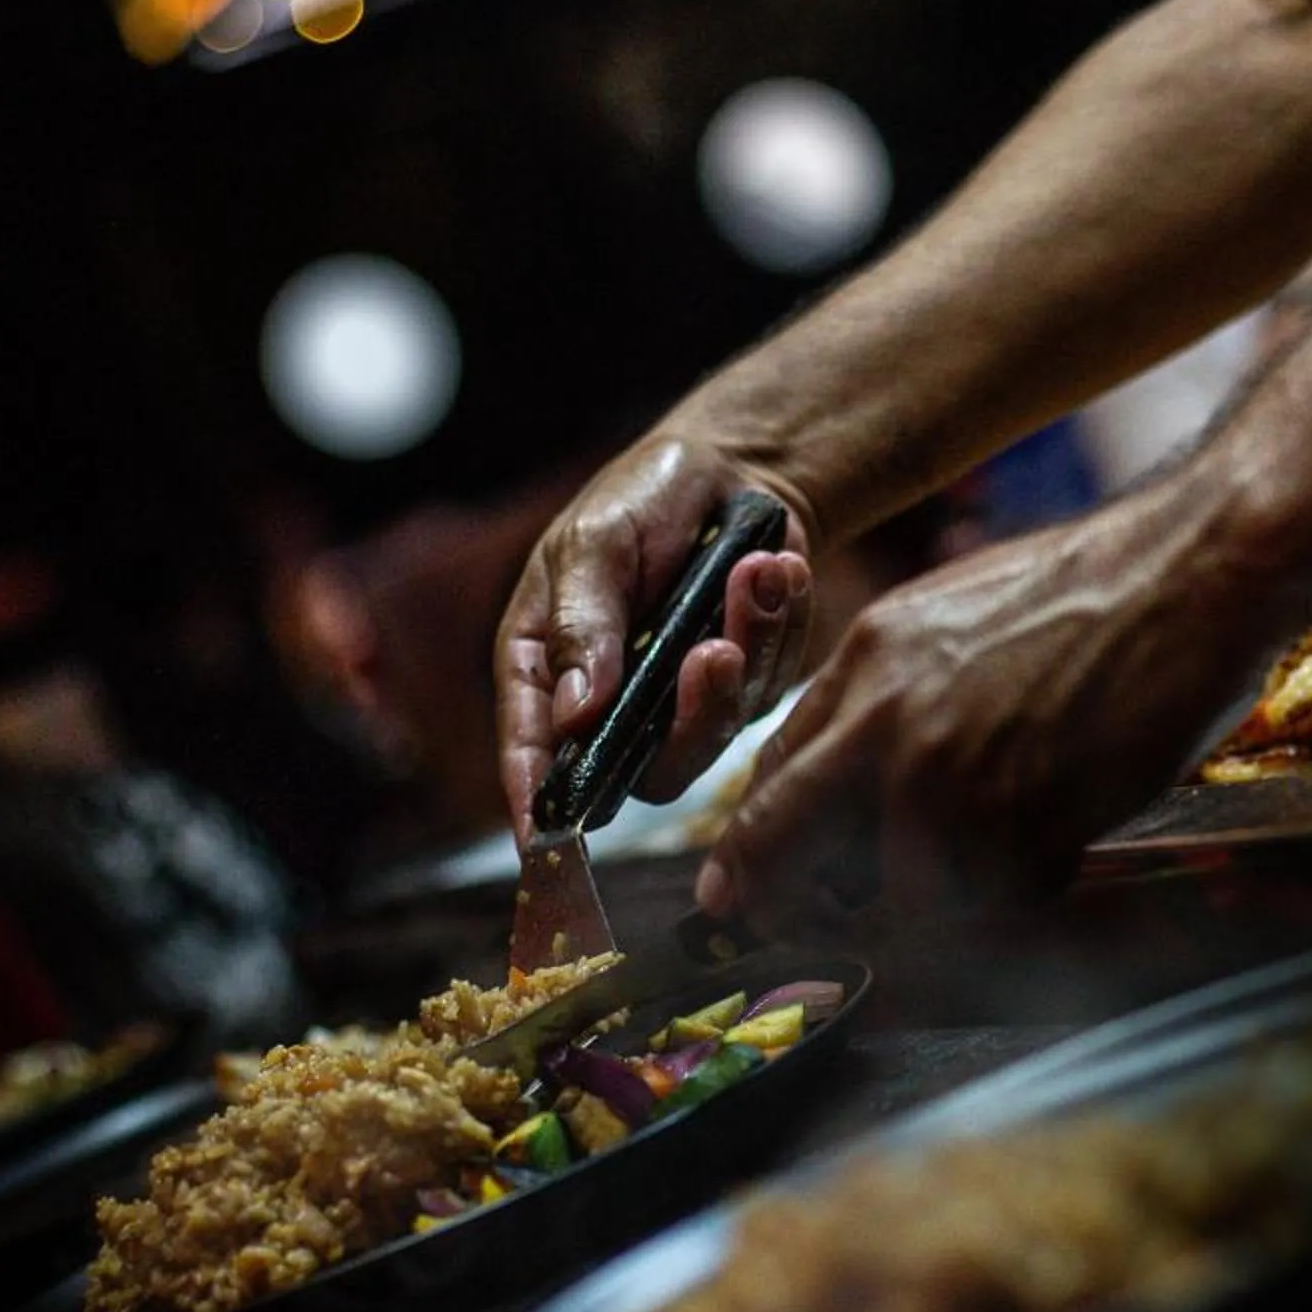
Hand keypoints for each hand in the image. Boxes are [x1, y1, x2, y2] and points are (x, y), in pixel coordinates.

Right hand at [496, 437, 816, 838]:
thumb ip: (581, 625)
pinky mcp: (744, 690)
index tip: (542, 842)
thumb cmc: (641, 499)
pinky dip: (779, 626)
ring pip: (716, 735)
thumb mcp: (593, 544)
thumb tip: (574, 714)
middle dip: (689, 716)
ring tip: (758, 574)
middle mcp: (612, 706)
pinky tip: (776, 570)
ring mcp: (682, 705)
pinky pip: (769, 688)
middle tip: (716, 651)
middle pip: (642, 770)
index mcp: (549, 670)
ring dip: (745, 652)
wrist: (734, 469)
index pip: (532, 753)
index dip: (534, 803)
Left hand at [694, 487, 1259, 936]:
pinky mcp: (1029, 817)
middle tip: (815, 936)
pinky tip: (1065, 839)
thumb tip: (845, 775)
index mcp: (865, 662)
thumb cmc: (1090, 589)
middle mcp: (889, 721)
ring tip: (997, 871)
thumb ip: (885, 692)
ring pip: (901, 899)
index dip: (758, 852)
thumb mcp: (950, 614)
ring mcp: (956, 774)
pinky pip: (1003, 902)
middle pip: (785, 847)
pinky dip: (1032, 890)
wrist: (1192, 571)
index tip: (755, 893)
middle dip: (791, 908)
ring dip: (942, 909)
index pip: (770, 780)